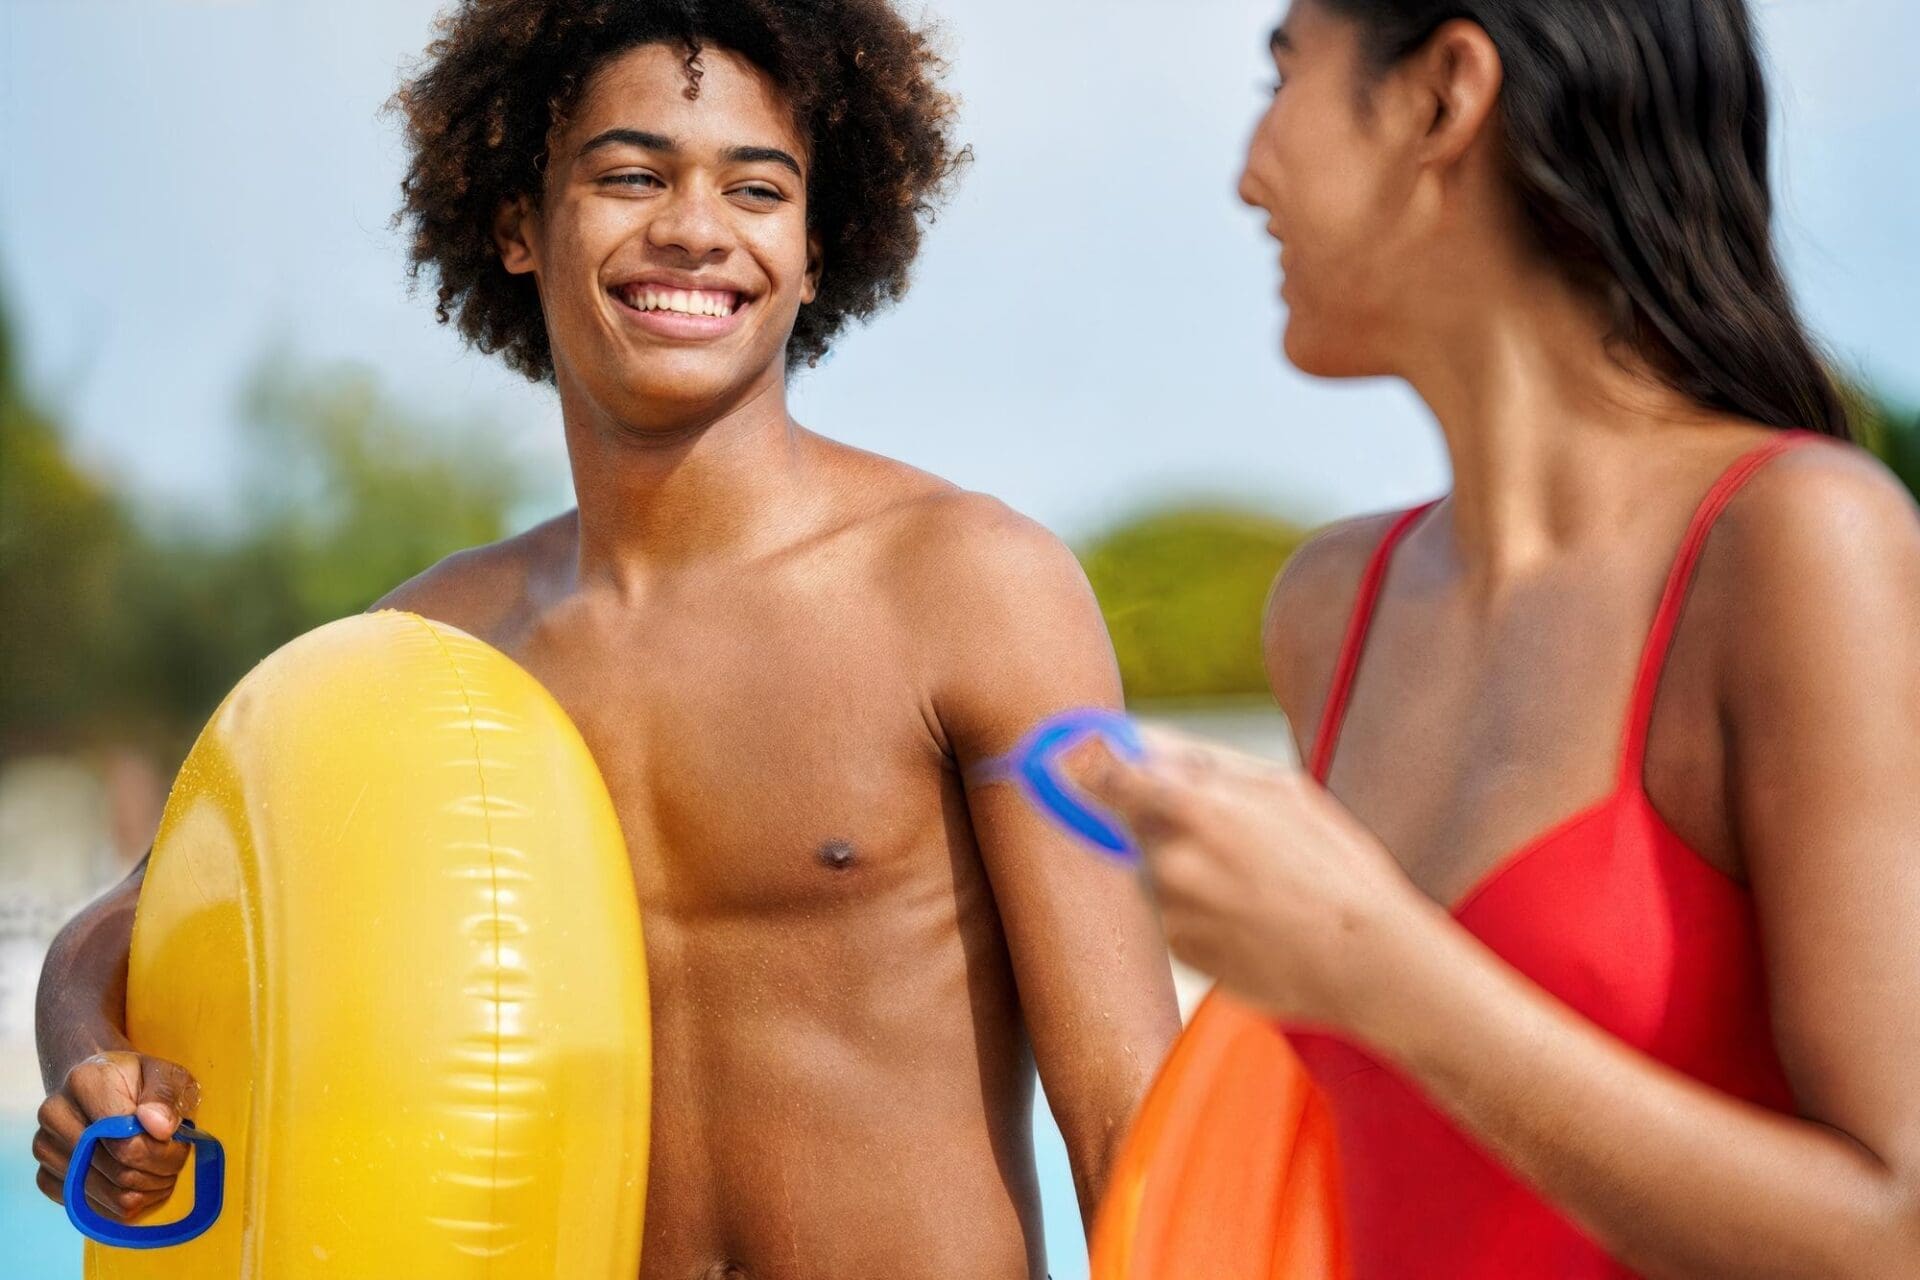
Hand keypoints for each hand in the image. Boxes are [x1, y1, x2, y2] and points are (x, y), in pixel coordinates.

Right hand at [31, 1051, 199, 1221]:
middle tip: (175, 1161)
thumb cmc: (139, 1081)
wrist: (102, 1088)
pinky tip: (134, 1183)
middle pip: (120, 1170)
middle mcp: (56, 1114)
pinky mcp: (44, 1177)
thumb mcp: (166, 1075)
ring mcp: (45, 1148)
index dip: (161, 1150)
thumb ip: (166, 1097)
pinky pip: (90, 1210)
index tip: (179, 1142)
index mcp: (85, 1081)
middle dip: (159, 1171)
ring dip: (145, 1190)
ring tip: (159, 1171)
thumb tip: (159, 1127)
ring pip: (109, 1195)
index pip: (126, 1139)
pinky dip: (120, 1204)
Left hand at [1066, 726, 1442, 1030]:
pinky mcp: (1180, 951)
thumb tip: (1142, 743)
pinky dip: (1202, 909)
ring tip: (1256, 881)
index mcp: (1194, 810)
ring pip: (1157, 871)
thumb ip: (1204, 763)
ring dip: (1188, 867)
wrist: (1365, 961)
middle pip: (1135, 824)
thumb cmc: (1334, 866)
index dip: (1091, 765)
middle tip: (1232, 837)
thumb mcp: (1282, 790)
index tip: (1077, 758)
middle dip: (1166, 820)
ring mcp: (1172, 911)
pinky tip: (1254, 915)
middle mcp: (1170, 862)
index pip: (1110, 778)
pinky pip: (1176, 914)